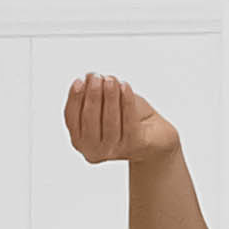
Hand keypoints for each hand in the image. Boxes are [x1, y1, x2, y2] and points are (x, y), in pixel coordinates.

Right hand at [63, 73, 180, 166]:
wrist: (156, 136)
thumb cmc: (127, 118)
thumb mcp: (107, 104)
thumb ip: (95, 93)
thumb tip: (88, 77)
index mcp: (81, 141)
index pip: (72, 119)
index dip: (74, 99)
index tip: (79, 80)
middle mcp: (95, 151)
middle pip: (90, 121)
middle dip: (92, 96)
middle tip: (96, 77)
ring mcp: (115, 151)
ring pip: (109, 122)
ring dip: (109, 98)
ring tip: (111, 80)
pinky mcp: (134, 146)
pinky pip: (129, 122)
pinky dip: (126, 102)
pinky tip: (125, 87)